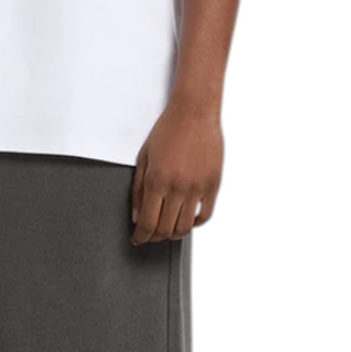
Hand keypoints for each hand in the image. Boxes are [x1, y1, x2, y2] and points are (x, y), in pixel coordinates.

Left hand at [130, 99, 221, 244]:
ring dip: (174, 234)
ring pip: (185, 227)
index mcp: (157, 181)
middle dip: (155, 238)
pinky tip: (187, 220)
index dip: (141, 237)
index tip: (138, 239)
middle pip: (165, 229)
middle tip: (150, 236)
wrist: (194, 112)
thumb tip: (137, 216)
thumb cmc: (168, 130)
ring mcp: (197, 187)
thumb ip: (139, 189)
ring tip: (168, 230)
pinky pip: (205, 215)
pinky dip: (194, 224)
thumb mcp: (144, 158)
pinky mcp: (213, 185)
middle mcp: (178, 187)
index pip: (147, 223)